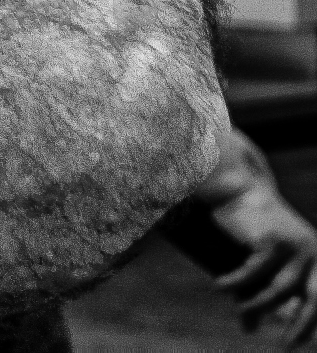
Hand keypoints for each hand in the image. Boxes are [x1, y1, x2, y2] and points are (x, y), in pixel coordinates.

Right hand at [211, 180, 316, 341]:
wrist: (236, 189)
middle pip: (314, 299)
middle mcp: (313, 252)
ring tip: (239, 311)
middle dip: (302, 325)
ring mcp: (295, 246)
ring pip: (279, 290)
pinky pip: (253, 272)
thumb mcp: (260, 263)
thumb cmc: (248, 227)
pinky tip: (219, 287)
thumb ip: (258, 292)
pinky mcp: (272, 241)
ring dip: (257, 305)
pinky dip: (235, 282)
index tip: (295, 344)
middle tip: (287, 346)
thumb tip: (250, 328)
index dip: (310, 323)